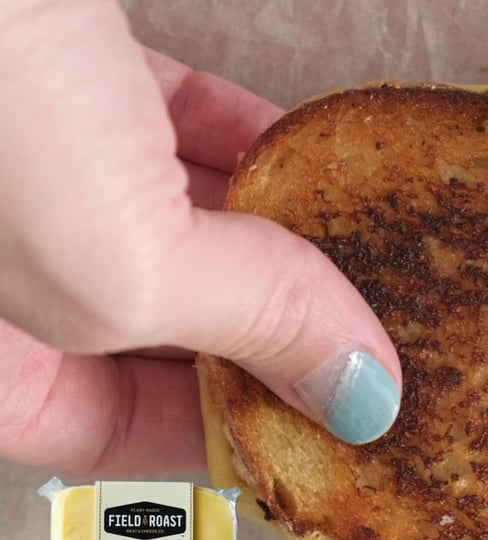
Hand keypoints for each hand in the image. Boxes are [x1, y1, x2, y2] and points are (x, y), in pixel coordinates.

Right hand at [0, 0, 400, 476]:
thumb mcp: (113, 259)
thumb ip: (242, 324)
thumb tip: (358, 387)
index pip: (114, 433)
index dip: (227, 439)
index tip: (327, 429)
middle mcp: (3, 270)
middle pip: (162, 336)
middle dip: (271, 339)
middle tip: (373, 348)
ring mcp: (34, 170)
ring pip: (180, 232)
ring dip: (280, 245)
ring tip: (373, 267)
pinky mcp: (66, 75)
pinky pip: (176, 132)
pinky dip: (251, 149)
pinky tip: (315, 162)